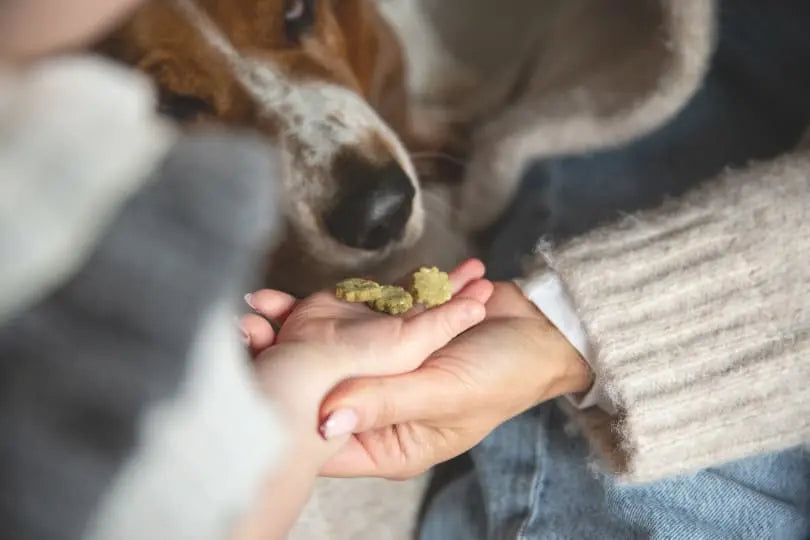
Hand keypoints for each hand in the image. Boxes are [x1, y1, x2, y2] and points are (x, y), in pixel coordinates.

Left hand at [240, 260, 493, 471]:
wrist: (542, 329)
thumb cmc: (505, 374)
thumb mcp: (445, 392)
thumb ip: (385, 402)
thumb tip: (322, 423)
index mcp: (391, 442)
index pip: (325, 441)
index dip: (287, 414)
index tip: (249, 381)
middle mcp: (379, 407)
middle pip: (319, 390)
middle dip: (282, 360)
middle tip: (245, 330)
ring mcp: (382, 369)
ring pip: (330, 350)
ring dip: (297, 325)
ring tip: (258, 304)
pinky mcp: (389, 334)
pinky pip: (354, 319)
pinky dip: (330, 303)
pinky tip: (291, 294)